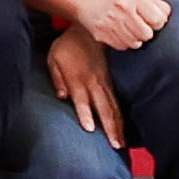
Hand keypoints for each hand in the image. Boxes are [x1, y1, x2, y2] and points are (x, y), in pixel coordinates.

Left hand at [47, 28, 126, 144]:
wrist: (89, 32)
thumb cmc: (68, 46)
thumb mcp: (54, 58)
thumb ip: (57, 78)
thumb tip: (62, 96)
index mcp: (78, 79)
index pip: (82, 100)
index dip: (86, 114)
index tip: (90, 129)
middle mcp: (94, 84)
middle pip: (104, 109)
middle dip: (110, 128)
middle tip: (115, 146)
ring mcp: (105, 84)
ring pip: (114, 109)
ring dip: (119, 127)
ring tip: (122, 144)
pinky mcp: (111, 83)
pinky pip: (118, 103)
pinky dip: (122, 117)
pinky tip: (124, 129)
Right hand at [75, 0, 168, 52]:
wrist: (87, 6)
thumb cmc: (121, 4)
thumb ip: (159, 6)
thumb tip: (167, 18)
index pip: (158, 20)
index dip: (157, 23)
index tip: (150, 21)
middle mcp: (121, 7)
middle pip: (147, 35)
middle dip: (145, 33)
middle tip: (138, 27)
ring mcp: (110, 21)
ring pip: (135, 43)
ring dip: (134, 39)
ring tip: (127, 30)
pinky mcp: (101, 33)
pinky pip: (122, 47)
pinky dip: (122, 43)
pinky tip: (117, 33)